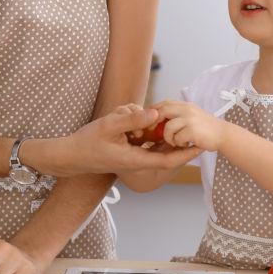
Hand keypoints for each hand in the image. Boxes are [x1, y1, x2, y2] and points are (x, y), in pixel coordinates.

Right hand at [58, 106, 201, 174]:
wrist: (71, 155)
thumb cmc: (87, 142)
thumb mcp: (109, 126)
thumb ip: (132, 119)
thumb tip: (156, 113)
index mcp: (136, 159)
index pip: (168, 160)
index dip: (186, 154)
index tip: (201, 146)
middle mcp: (137, 159)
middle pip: (164, 149)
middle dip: (176, 137)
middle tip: (190, 124)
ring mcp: (132, 155)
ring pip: (152, 139)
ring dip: (154, 127)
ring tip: (151, 114)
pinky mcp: (127, 149)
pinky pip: (142, 137)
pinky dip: (142, 127)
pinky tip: (137, 116)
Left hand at [152, 100, 227, 151]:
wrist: (223, 134)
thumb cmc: (205, 128)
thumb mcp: (191, 115)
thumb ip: (178, 114)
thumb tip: (158, 117)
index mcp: (185, 105)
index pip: (164, 103)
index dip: (154, 111)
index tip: (149, 121)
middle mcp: (187, 109)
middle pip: (163, 111)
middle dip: (155, 122)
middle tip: (153, 133)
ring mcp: (190, 120)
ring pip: (168, 128)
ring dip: (169, 137)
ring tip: (177, 142)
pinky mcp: (193, 131)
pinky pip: (177, 138)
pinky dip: (179, 143)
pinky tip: (185, 144)